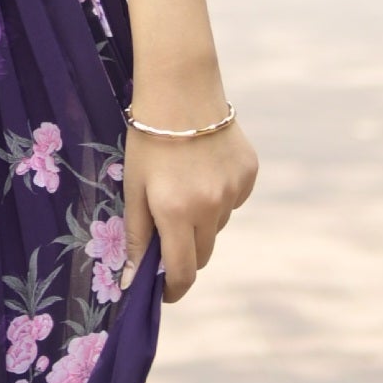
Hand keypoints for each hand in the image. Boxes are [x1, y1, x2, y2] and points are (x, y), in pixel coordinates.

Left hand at [121, 116, 256, 303]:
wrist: (182, 89)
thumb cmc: (147, 141)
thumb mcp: (134, 189)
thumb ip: (137, 237)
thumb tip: (132, 282)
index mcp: (177, 212)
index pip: (183, 271)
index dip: (173, 289)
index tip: (163, 292)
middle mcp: (212, 206)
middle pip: (202, 254)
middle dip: (183, 254)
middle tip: (166, 233)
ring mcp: (235, 189)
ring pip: (218, 227)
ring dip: (201, 222)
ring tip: (183, 188)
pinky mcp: (250, 174)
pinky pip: (233, 201)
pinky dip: (218, 198)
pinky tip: (203, 171)